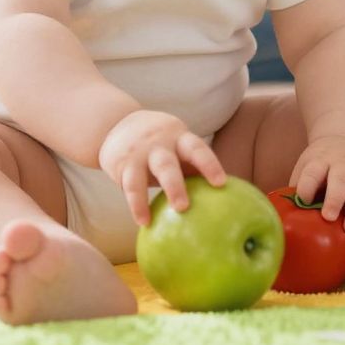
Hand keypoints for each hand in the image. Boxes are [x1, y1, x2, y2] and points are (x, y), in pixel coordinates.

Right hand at [98, 110, 226, 226]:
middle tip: (184, 207)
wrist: (118, 124)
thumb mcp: (177, 148)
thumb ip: (194, 167)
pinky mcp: (122, 164)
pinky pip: (129, 186)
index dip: (209, 164)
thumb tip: (226, 198)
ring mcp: (139, 153)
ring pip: (141, 176)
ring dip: (144, 198)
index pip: (197, 148)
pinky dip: (136, 205)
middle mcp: (159, 144)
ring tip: (151, 220)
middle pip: (167, 164)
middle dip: (175, 185)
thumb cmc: (160, 145)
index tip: (221, 183)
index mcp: (179, 138)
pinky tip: (143, 221)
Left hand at [289, 134, 344, 236]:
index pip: (313, 170)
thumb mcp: (308, 166)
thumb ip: (299, 186)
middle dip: (335, 198)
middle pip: (341, 178)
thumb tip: (280, 216)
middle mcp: (344, 164)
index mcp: (321, 159)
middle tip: (329, 217)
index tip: (303, 201)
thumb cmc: (322, 165)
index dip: (307, 185)